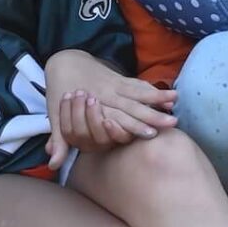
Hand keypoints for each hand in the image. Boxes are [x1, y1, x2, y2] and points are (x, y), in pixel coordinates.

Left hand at [44, 50, 176, 165]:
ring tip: (175, 103)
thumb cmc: (60, 94)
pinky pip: (139, 85)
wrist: (63, 62)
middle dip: (153, 115)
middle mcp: (107, 95)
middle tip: (172, 123)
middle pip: (133, 107)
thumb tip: (52, 164)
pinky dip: (153, 90)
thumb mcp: (55, 116)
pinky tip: (169, 95)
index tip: (150, 134)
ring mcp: (115, 85)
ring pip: (139, 93)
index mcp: (93, 105)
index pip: (116, 118)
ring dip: (158, 98)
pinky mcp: (120, 78)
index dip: (133, 126)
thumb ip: (59, 141)